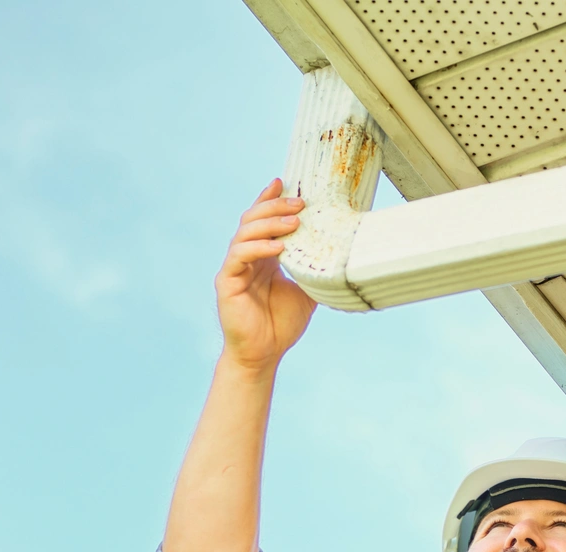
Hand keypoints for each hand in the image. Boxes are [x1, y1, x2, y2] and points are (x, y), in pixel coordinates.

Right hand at [216, 179, 317, 375]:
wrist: (264, 354)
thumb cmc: (282, 324)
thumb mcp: (306, 290)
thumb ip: (313, 268)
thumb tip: (339, 251)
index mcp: (262, 256)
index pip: (261, 219)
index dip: (269, 199)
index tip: (284, 181)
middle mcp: (245, 257)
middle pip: (253, 219)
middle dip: (275, 207)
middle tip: (299, 203)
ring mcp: (234, 268)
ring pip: (245, 233)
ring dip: (270, 224)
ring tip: (294, 222)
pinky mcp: (226, 282)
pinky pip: (239, 257)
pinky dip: (258, 248)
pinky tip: (277, 248)